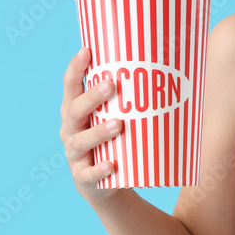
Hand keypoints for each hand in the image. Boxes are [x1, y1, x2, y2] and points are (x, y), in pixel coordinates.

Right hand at [59, 48, 130, 203]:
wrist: (103, 184)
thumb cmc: (111, 140)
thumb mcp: (111, 117)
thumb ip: (125, 99)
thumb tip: (165, 68)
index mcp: (74, 111)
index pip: (70, 87)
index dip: (76, 69)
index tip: (87, 50)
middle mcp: (70, 130)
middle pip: (75, 111)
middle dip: (92, 98)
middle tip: (111, 84)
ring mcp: (75, 155)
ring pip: (81, 142)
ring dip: (99, 132)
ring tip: (119, 124)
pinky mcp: (83, 178)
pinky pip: (89, 174)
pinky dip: (99, 169)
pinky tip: (111, 164)